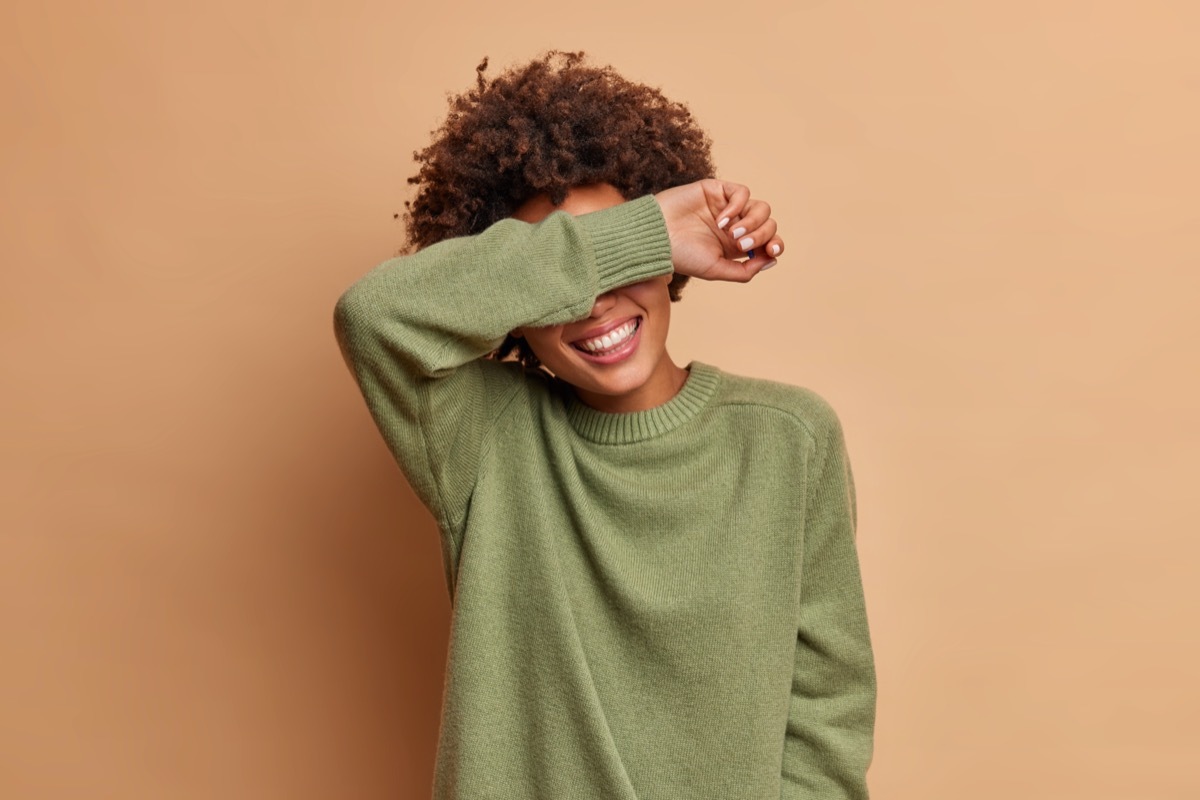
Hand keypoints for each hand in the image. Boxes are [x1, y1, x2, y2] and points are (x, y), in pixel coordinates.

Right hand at [653, 179, 782, 281]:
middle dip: (760, 235)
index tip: (771, 251)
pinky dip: (738, 206)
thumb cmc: (681, 256)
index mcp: (736, 246)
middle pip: (768, 224)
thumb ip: (743, 271)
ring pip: (761, 208)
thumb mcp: (715, 270)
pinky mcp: (717, 190)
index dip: (775, 244)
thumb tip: (771, 260)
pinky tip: (721, 220)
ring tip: (732, 233)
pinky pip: (743, 193)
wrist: (657, 237)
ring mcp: (728, 207)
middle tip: (740, 245)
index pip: (768, 241)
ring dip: (752, 222)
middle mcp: (735, 225)